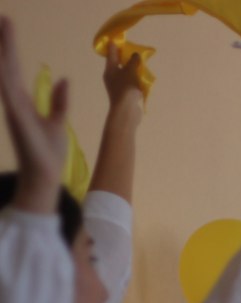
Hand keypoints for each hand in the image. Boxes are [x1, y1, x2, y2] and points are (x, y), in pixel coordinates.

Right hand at [0, 17, 66, 212]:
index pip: (13, 66)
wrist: (46, 176)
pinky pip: (9, 93)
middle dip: (2, 42)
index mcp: (21, 101)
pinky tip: (2, 62)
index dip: (9, 45)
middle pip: (5, 65)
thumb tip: (64, 80)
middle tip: (2, 17)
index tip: (7, 23)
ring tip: (2, 28)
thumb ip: (59, 101)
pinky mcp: (18, 119)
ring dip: (2, 53)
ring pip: (4, 74)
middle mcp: (13, 101)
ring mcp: (13, 109)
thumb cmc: (49, 152)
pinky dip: (5, 77)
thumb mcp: (58, 122)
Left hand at [102, 42, 142, 114]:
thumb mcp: (130, 71)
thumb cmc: (126, 88)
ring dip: (131, 69)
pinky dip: (134, 79)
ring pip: (124, 74)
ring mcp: (117, 86)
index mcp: (110, 69)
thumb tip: (135, 55)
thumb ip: (133, 61)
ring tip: (139, 65)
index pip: (111, 54)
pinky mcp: (124, 94)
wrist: (126, 110)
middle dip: (124, 58)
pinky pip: (129, 83)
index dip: (113, 46)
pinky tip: (141, 80)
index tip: (115, 38)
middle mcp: (111, 77)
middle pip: (117, 64)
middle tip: (131, 51)